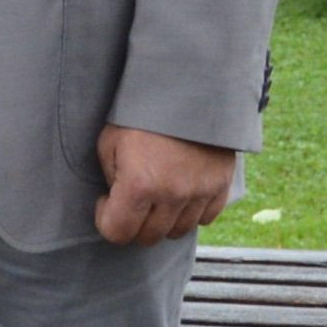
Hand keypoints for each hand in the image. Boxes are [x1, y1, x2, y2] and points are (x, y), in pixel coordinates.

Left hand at [95, 126, 237, 246]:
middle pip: (148, 237)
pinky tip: (180, 193)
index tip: (107, 201)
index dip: (106, 220)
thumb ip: (112, 177)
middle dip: (133, 224)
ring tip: (156, 195)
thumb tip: (117, 199)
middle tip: (130, 200)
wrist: (190, 89)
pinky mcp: (221, 185)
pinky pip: (205, 218)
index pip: (117, 233)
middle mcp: (172, 195)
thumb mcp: (111, 142)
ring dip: (162, 221)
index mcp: (139, 185)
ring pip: (178, 231)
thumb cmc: (142, 113)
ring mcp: (200, 192)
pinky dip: (191, 212)